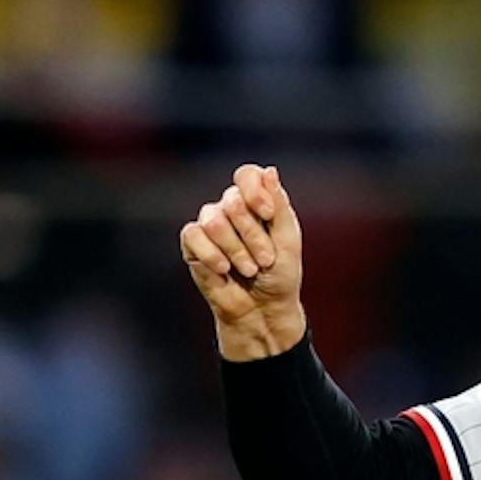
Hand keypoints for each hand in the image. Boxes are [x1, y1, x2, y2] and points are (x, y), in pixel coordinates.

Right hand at [180, 163, 305, 359]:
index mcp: (256, 201)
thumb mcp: (288, 239)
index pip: (247, 175)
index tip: (268, 214)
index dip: (255, 192)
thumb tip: (270, 170)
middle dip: (253, 236)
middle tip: (265, 260)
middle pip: (233, 203)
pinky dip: (212, 256)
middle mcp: (230, 208)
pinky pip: (194, 236)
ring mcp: (210, 224)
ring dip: (236, 251)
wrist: (263, 309)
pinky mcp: (193, 243)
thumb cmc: (279, 274)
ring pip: (213, 220)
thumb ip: (279, 205)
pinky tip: (224, 270)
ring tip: (249, 270)